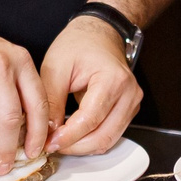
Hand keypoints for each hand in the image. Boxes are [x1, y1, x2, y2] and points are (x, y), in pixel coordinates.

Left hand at [40, 14, 143, 154]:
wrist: (98, 33)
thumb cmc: (78, 44)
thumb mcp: (56, 67)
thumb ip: (51, 101)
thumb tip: (48, 132)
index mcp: (113, 79)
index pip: (90, 120)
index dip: (68, 136)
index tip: (48, 143)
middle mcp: (129, 94)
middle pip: (103, 136)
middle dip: (75, 147)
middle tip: (51, 146)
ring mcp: (132, 103)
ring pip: (108, 140)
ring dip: (83, 147)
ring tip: (59, 141)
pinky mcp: (128, 110)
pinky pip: (110, 134)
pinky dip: (91, 140)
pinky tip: (72, 136)